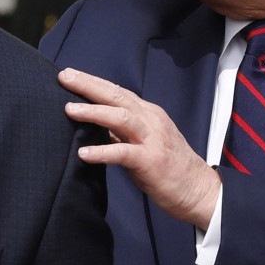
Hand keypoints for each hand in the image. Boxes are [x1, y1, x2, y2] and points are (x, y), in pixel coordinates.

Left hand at [58, 68, 220, 229]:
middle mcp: (151, 120)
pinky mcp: (151, 161)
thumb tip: (96, 126)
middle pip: (117, 96)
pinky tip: (83, 154)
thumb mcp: (145, 142)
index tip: (70, 74)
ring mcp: (153, 140)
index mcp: (149, 114)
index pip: (117, 92)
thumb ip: (122, 132)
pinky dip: (103, 152)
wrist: (200, 191)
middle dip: (89, 85)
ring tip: (69, 109)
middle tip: (64, 76)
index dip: (93, 82)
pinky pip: (124, 153)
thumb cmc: (170, 168)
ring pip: (121, 117)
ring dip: (94, 112)